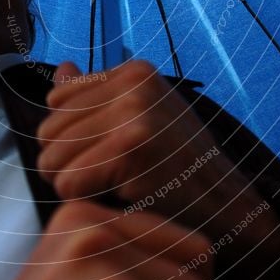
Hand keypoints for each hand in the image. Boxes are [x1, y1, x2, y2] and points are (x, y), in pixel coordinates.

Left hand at [37, 60, 279, 265]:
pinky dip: (86, 202)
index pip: (56, 102)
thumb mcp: (141, 121)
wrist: (232, 210)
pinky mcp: (131, 148)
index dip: (73, 137)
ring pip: (52, 159)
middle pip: (48, 131)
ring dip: (74, 187)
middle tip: (110, 180)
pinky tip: (120, 202)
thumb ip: (94, 96)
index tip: (108, 154)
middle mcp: (134, 85)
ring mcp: (134, 113)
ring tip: (115, 190)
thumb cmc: (180, 170)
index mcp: (134, 72)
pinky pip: (68, 184)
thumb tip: (61, 68)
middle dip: (67, 165)